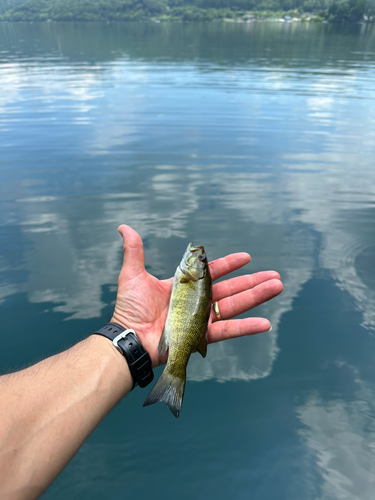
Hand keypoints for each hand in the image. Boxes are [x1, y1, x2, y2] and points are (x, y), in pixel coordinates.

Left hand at [111, 225, 282, 367]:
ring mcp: (202, 319)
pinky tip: (266, 323)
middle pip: (231, 289)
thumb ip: (135, 251)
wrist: (129, 337)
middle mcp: (197, 301)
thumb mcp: (133, 275)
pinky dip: (247, 327)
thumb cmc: (130, 308)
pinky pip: (229, 330)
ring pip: (235, 306)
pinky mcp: (203, 337)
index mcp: (186, 286)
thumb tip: (124, 226)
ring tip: (277, 287)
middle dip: (253, 281)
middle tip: (275, 275)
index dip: (230, 264)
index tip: (247, 257)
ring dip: (257, 297)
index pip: (213, 272)